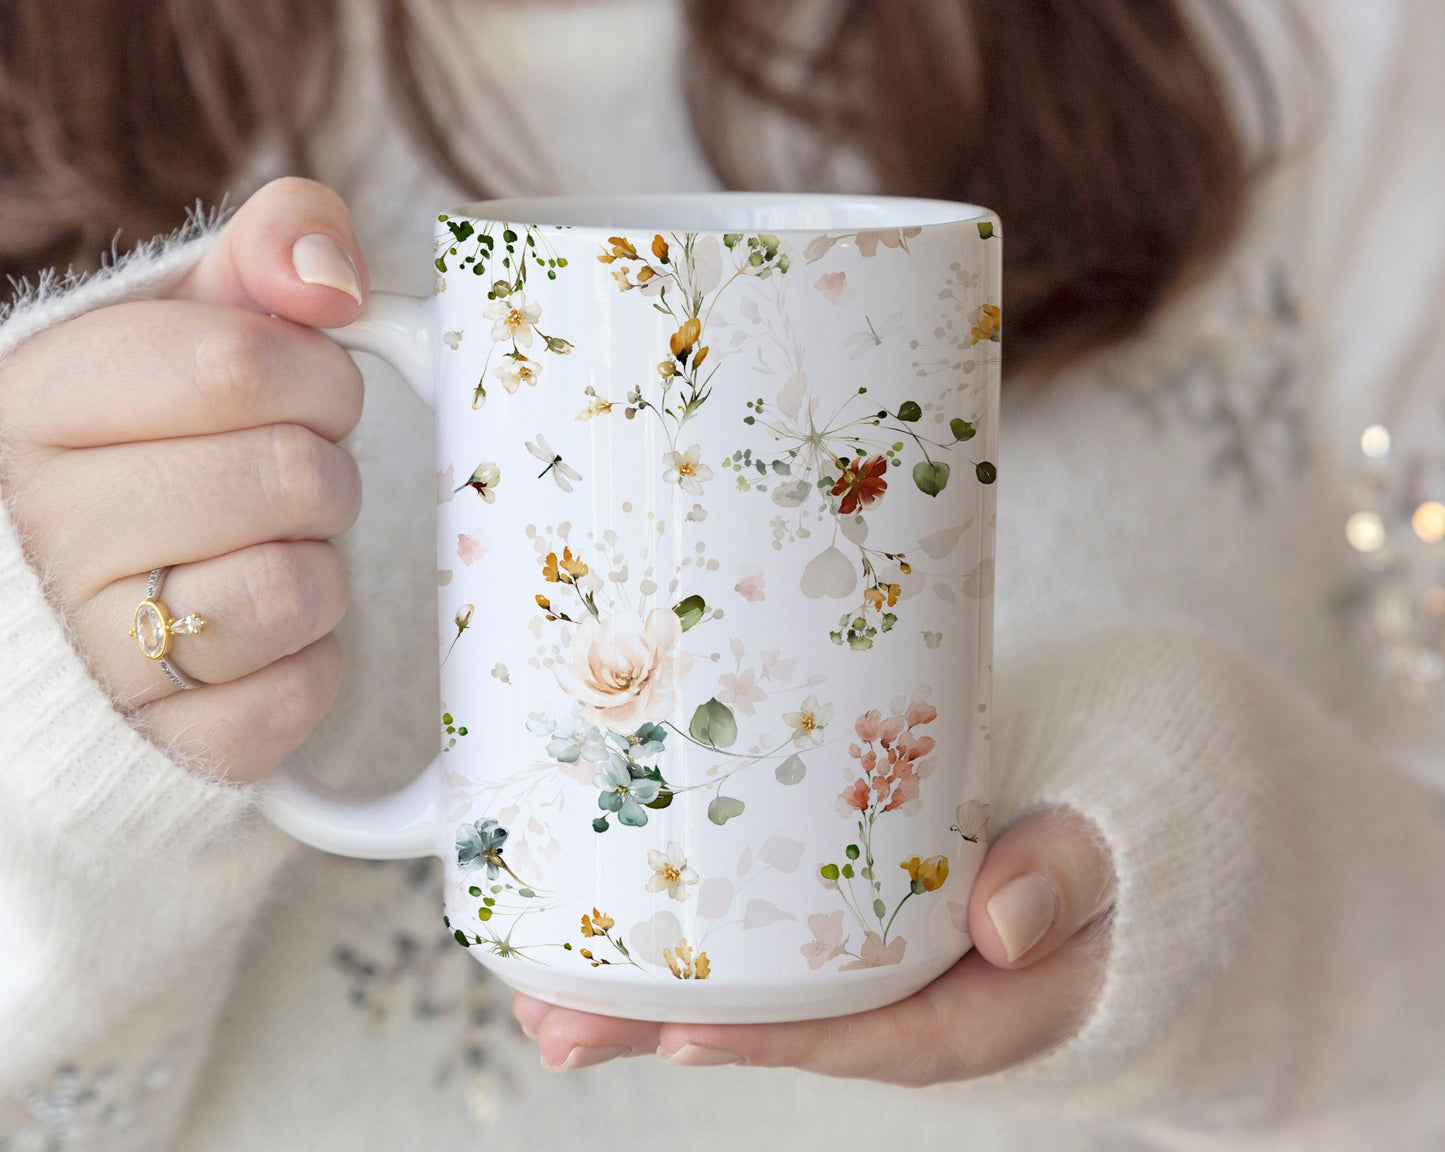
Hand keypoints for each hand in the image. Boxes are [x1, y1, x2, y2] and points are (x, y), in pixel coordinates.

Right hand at [0, 178, 369, 781]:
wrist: (97, 607)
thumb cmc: (162, 447)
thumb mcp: (192, 322)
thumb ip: (264, 253)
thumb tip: (329, 275)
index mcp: (34, 403)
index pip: (237, 362)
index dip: (315, 374)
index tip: (307, 391)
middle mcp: (42, 530)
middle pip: (288, 475)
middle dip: (324, 470)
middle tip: (285, 481)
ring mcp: (95, 652)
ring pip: (300, 586)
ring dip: (319, 565)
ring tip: (262, 554)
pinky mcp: (170, 742)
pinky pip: (303, 689)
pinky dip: (312, 659)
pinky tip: (258, 637)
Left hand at [513, 807, 1115, 1083]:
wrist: (1108, 831)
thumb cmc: (1105, 849)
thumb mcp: (1109, 859)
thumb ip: (1066, 875)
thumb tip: (1005, 920)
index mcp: (973, 1002)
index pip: (864, 1034)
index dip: (771, 1038)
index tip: (680, 1034)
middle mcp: (902, 992)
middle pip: (776, 1021)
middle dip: (660, 1028)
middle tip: (552, 1025)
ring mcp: (864, 953)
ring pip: (749, 982)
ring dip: (642, 988)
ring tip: (536, 989)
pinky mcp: (839, 910)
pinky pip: (760, 934)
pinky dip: (681, 934)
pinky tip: (599, 925)